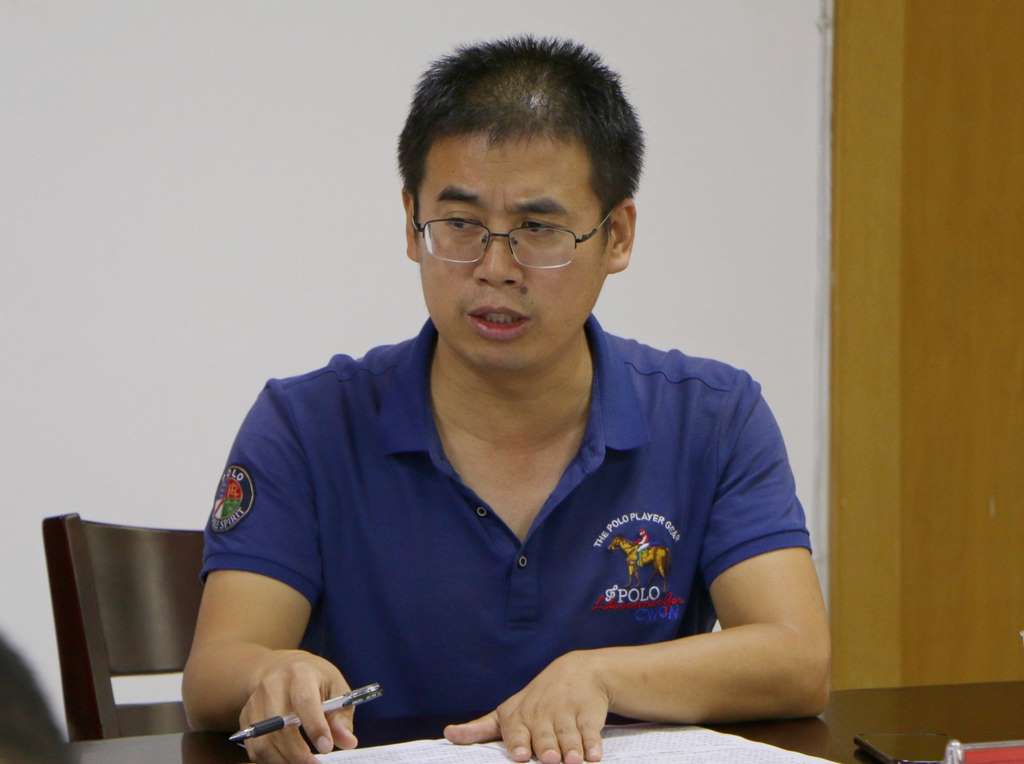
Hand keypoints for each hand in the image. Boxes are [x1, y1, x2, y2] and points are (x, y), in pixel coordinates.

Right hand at [239, 650, 357, 763]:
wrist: (282, 667)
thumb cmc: (315, 679)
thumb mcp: (335, 687)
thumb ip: (341, 716)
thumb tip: (348, 742)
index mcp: (300, 673)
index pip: (305, 701)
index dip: (315, 727)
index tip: (327, 747)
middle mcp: (273, 685)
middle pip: (280, 725)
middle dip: (298, 752)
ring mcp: (255, 701)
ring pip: (264, 740)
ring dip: (284, 759)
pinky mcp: (245, 717)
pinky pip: (254, 747)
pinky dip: (272, 760)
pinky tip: (288, 759)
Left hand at [444, 651, 608, 763]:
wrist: (577, 673)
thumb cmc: (535, 702)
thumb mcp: (507, 712)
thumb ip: (480, 728)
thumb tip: (447, 734)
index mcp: (519, 716)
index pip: (516, 732)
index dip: (518, 743)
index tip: (518, 755)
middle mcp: (542, 714)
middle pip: (544, 737)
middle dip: (547, 747)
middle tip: (549, 759)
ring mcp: (566, 713)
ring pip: (567, 735)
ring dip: (571, 749)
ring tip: (573, 761)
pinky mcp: (588, 714)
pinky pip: (590, 731)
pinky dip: (592, 743)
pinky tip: (594, 756)